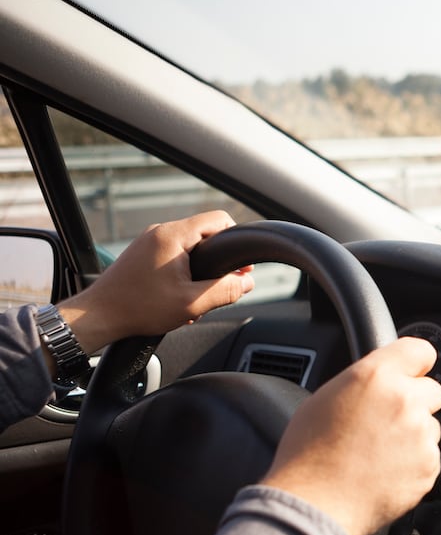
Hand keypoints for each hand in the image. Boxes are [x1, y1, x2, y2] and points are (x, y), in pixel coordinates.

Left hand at [57, 210, 254, 353]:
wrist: (98, 315)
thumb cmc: (139, 308)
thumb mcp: (192, 303)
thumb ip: (226, 290)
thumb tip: (248, 282)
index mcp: (174, 235)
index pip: (219, 219)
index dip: (237, 241)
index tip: (242, 267)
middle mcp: (160, 231)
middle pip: (206, 233)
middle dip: (219, 260)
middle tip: (224, 285)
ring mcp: (149, 241)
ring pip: (190, 245)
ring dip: (201, 268)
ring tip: (198, 295)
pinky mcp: (142, 252)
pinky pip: (174, 253)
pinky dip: (184, 270)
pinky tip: (181, 295)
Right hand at [260, 337, 440, 534]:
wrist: (313, 504)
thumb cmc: (307, 455)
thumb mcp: (324, 399)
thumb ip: (362, 383)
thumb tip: (379, 383)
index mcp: (376, 376)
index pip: (420, 350)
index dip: (415, 363)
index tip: (413, 371)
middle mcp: (404, 400)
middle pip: (432, 389)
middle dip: (416, 402)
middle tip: (386, 421)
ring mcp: (420, 434)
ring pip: (431, 426)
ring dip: (414, 435)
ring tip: (378, 453)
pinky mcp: (429, 465)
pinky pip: (430, 456)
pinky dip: (414, 464)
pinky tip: (384, 472)